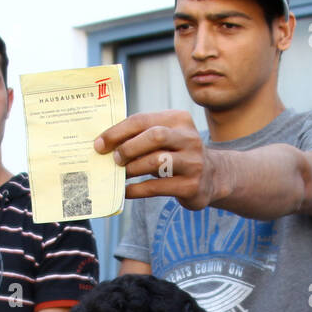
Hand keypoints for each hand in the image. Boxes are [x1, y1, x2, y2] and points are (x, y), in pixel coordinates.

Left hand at [96, 112, 219, 210]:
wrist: (212, 176)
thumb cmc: (177, 154)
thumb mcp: (166, 137)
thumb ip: (141, 136)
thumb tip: (105, 145)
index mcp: (179, 120)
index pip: (142, 120)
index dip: (117, 132)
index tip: (99, 144)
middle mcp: (189, 138)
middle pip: (154, 136)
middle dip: (128, 148)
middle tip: (114, 159)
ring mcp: (193, 162)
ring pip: (157, 162)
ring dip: (133, 169)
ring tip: (121, 174)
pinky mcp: (191, 186)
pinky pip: (157, 187)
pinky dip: (136, 189)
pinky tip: (126, 191)